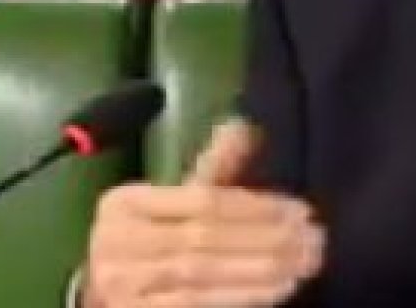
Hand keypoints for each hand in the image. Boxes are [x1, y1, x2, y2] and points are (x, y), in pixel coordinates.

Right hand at [82, 117, 323, 307]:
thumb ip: (210, 170)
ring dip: (262, 269)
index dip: (256, 206)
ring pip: (203, 273)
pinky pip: (196, 304)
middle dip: (267, 238)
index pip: (203, 200)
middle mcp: (119, 241)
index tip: (301, 211)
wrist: (102, 292)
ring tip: (304, 264)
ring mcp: (125, 283)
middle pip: (205, 237)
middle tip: (314, 239)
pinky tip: (279, 288)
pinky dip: (243, 296)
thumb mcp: (171, 202)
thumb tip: (243, 126)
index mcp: (126, 203)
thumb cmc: (146, 241)